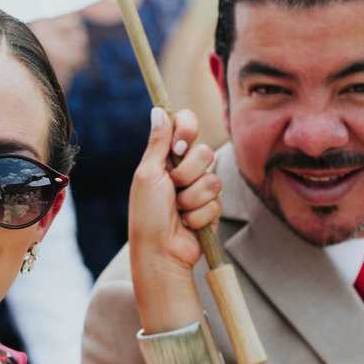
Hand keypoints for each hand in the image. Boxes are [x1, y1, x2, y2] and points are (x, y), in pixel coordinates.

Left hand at [128, 107, 220, 286]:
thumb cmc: (147, 215)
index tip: (179, 146)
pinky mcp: (211, 208)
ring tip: (178, 211)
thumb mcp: (147, 174)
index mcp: (166, 158)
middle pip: (206, 152)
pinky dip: (199, 215)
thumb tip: (158, 110)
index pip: (187, 125)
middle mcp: (185, 170)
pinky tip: (187, 224)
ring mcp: (200, 189)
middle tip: (173, 188)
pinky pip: (216, 202)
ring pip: (213, 179)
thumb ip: (157, 143)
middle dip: (188, 173)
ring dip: (192, 198)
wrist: (160, 252)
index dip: (188, 130)